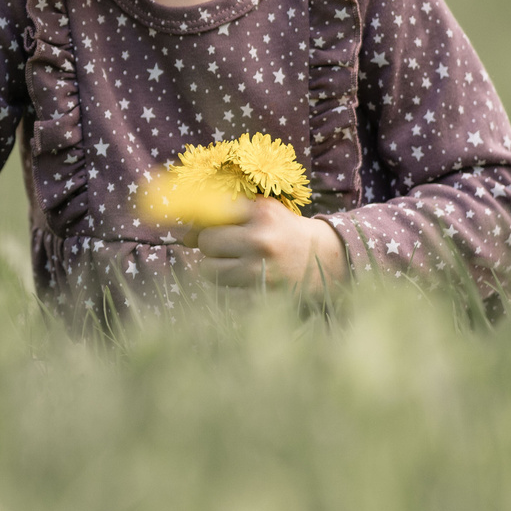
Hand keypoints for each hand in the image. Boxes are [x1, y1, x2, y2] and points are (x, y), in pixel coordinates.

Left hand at [184, 198, 344, 294]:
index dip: (202, 224)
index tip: (202, 231)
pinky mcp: (262, 298)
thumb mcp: (263, 212)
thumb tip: (184, 236)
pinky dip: (229, 289)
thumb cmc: (284, 232)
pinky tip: (247, 282)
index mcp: (263, 213)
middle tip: (226, 249)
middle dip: (210, 246)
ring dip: (216, 269)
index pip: (210, 215)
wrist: (326, 262)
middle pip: (206, 243)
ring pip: (208, 271)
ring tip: (237, 265)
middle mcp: (262, 241)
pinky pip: (223, 293)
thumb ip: (225, 215)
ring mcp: (262, 272)